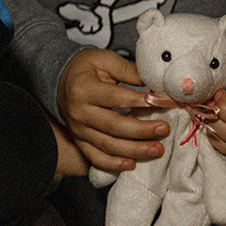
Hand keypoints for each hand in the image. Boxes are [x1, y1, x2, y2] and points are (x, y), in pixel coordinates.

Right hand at [57, 48, 169, 172]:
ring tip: (157, 149)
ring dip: (134, 150)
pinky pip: (95, 158)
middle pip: (113, 126)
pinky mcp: (79, 141)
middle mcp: (79, 112)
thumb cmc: (86, 69)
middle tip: (164, 129)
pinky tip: (132, 165)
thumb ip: (128, 70)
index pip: (115, 98)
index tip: (160, 102)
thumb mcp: (104, 60)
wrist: (61, 82)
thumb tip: (156, 82)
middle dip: (141, 130)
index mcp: (84, 89)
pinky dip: (113, 164)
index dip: (138, 101)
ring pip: (108, 145)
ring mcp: (78, 130)